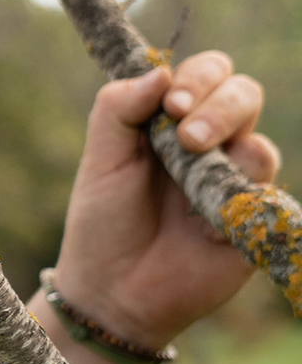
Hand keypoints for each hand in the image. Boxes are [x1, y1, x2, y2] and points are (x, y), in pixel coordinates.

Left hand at [55, 51, 281, 347]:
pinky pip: (264, 195)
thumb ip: (117, 111)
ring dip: (228, 153)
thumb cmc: (103, 224)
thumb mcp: (100, 163)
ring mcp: (236, 179)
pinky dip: (234, 204)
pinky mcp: (252, 217)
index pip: (206, 73)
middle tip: (188, 138)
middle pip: (244, 94)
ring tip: (193, 172)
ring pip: (258, 144)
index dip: (198, 78)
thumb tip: (159, 71)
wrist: (113, 292)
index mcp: (172, 122)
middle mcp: (212, 143)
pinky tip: (203, 229)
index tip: (172, 104)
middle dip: (219, 107)